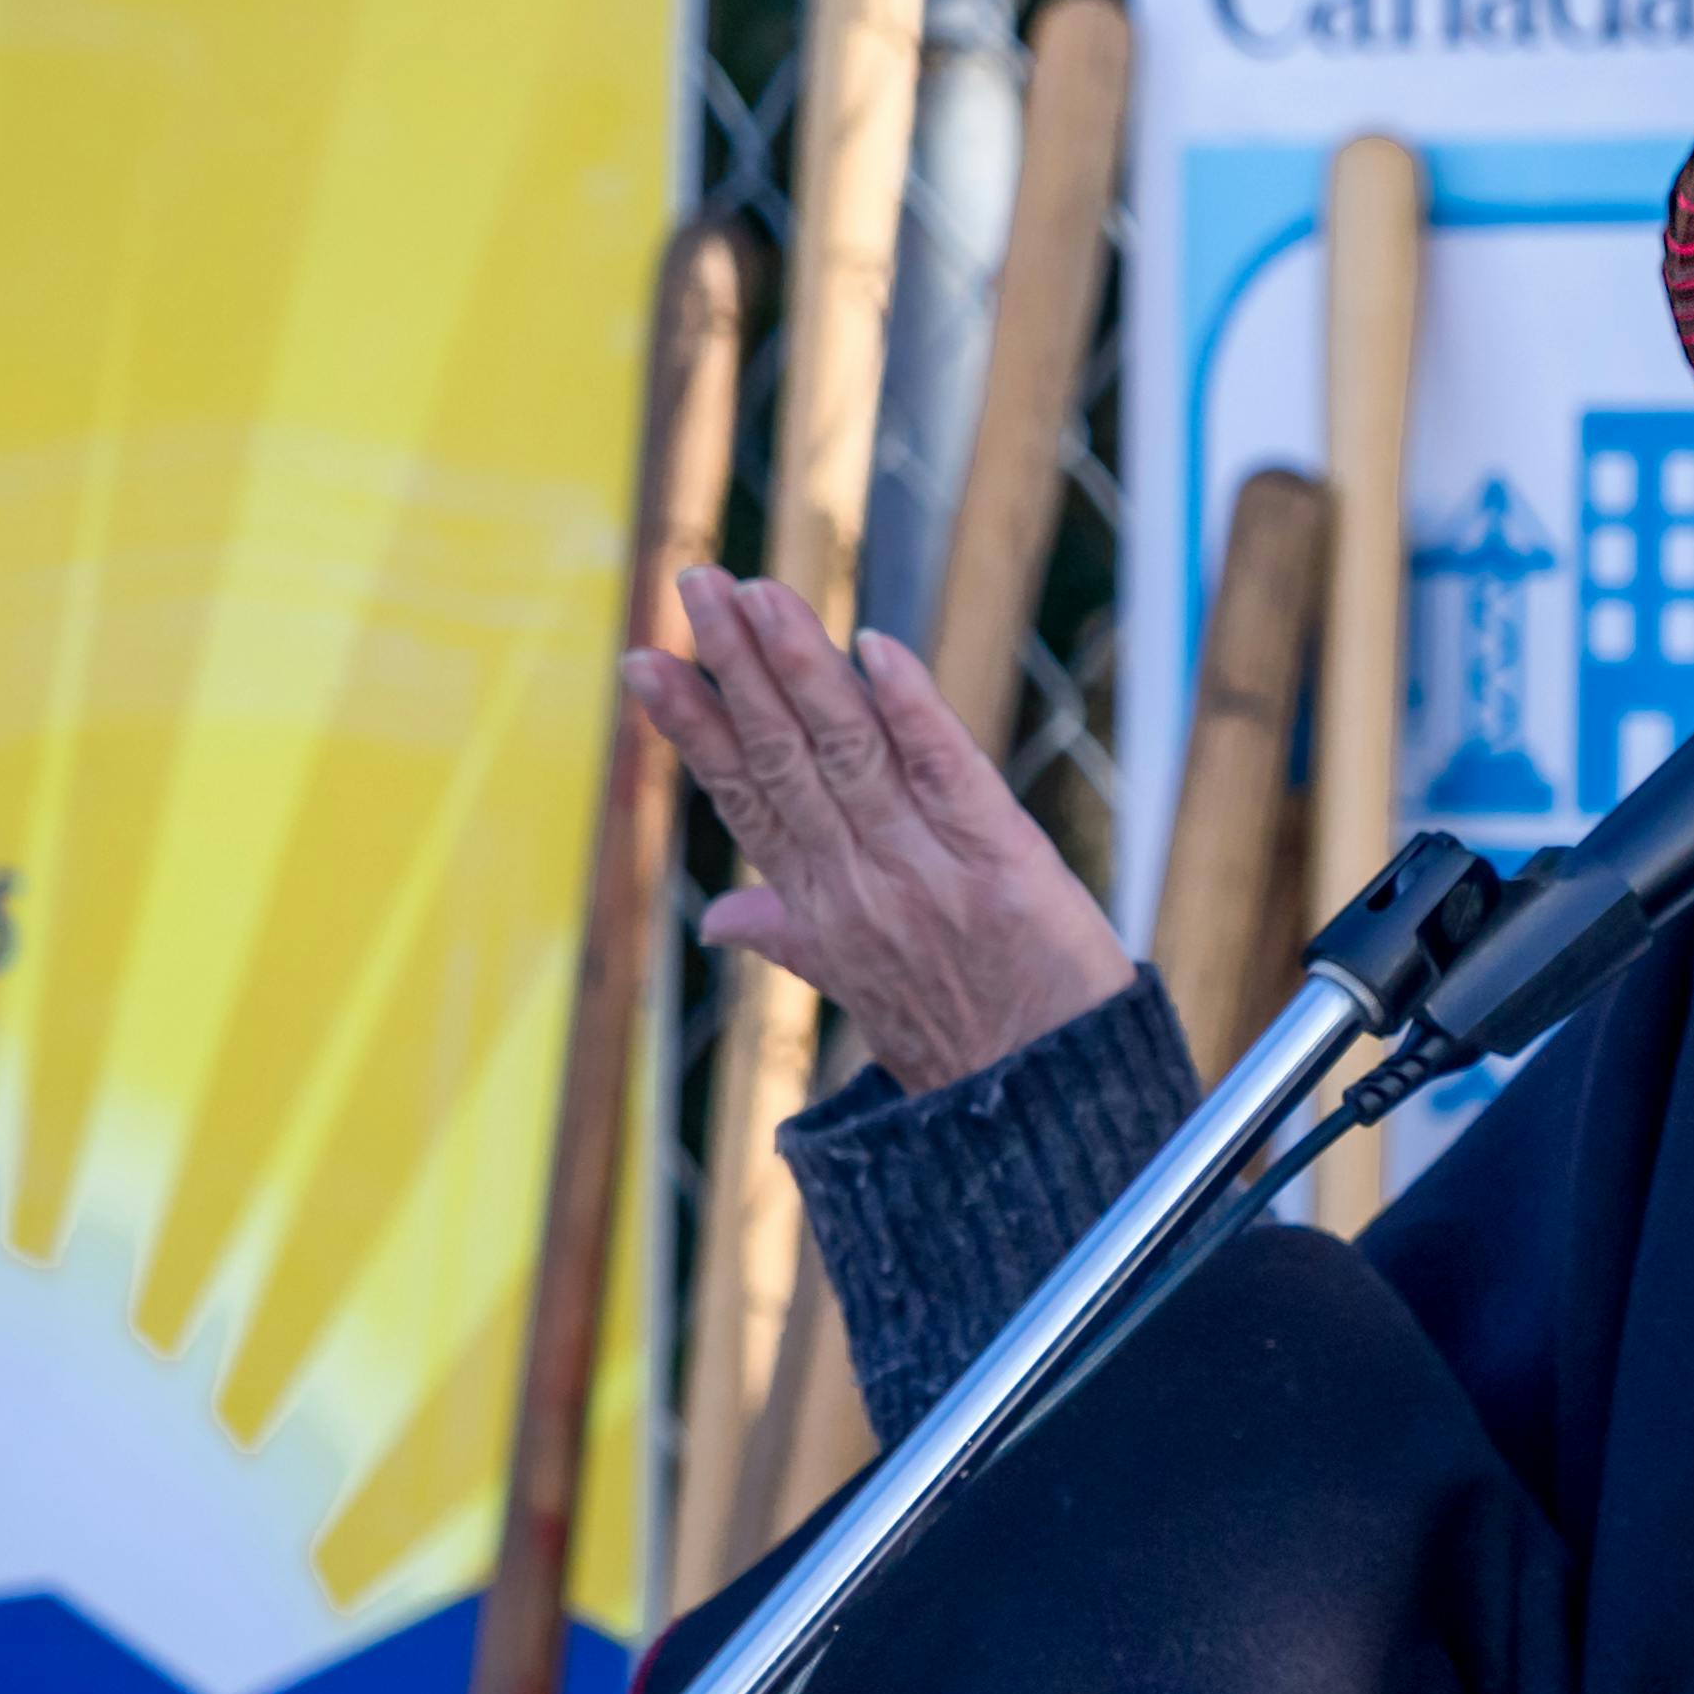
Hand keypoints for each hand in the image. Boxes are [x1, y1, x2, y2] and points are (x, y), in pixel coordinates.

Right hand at [622, 567, 1135, 1089]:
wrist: (1050, 1110)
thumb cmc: (962, 1045)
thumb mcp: (861, 995)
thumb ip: (791, 936)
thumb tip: (717, 919)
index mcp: (820, 909)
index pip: (744, 799)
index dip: (693, 729)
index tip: (644, 663)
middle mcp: (861, 883)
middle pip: (783, 757)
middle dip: (736, 666)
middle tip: (695, 583)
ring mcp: (927, 871)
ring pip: (849, 751)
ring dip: (803, 666)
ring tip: (760, 594)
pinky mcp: (1003, 863)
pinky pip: (949, 773)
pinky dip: (912, 710)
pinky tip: (879, 652)